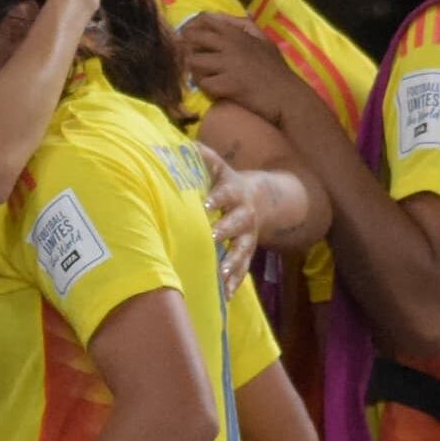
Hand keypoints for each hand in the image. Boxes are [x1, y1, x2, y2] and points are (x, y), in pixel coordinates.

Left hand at [179, 10, 322, 133]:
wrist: (288, 97)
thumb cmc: (277, 70)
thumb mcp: (265, 42)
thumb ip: (246, 28)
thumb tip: (229, 18)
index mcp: (238, 33)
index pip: (205, 19)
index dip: (192, 26)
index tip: (189, 36)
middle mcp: (230, 44)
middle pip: (192, 37)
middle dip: (185, 48)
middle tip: (189, 59)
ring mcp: (228, 64)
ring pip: (193, 61)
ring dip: (193, 70)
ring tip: (201, 76)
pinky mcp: (227, 84)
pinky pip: (203, 83)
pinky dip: (205, 87)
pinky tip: (212, 89)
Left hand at [206, 153, 310, 289]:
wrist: (257, 199)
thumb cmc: (225, 183)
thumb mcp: (218, 167)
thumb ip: (202, 157)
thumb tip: (182, 143)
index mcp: (235, 192)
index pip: (227, 194)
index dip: (218, 198)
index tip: (206, 203)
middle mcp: (245, 215)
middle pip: (237, 224)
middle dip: (225, 231)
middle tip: (211, 238)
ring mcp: (248, 237)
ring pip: (242, 251)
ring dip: (232, 263)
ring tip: (221, 275)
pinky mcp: (247, 254)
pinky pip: (242, 271)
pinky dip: (233, 284)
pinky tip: (223, 298)